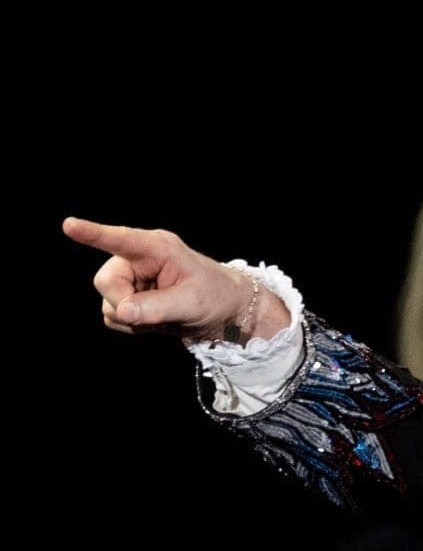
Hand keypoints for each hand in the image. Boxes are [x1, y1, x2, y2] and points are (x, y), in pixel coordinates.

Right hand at [62, 217, 287, 342]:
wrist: (224, 311)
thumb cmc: (215, 295)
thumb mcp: (193, 302)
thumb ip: (157, 307)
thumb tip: (122, 311)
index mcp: (156, 248)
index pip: (120, 240)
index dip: (93, 233)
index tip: (70, 225)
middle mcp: (136, 260)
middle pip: (105, 282)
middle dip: (126, 304)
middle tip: (159, 312)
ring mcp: (129, 279)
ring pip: (108, 303)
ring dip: (133, 318)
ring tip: (163, 314)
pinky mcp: (127, 298)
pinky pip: (114, 317)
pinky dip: (132, 326)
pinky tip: (155, 320)